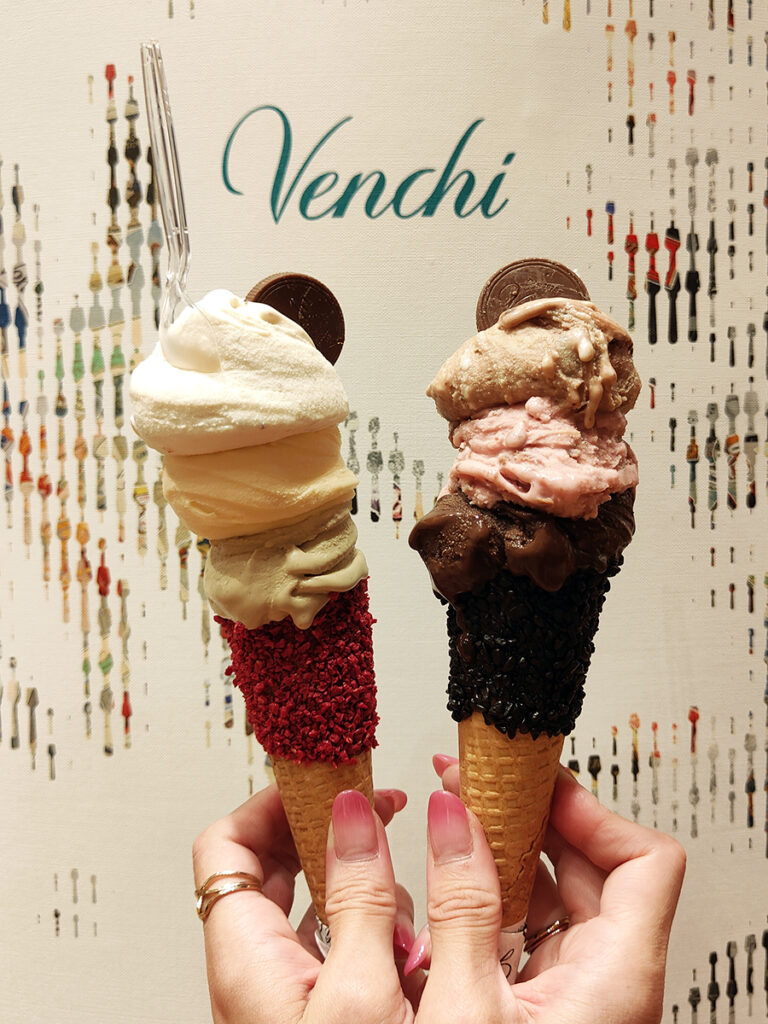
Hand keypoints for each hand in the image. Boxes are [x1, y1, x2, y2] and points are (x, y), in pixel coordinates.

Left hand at [193, 783, 415, 1023]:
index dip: (274, 801)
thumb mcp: (363, 994)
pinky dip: (378, 930)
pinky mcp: (321, 1011)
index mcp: (246, 962)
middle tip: (375, 811)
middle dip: (332, 833)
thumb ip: (365, 898)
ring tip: (407, 899)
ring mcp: (288, 993)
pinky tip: (415, 945)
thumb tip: (357, 812)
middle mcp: (257, 974)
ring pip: (317, 905)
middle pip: (275, 867)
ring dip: (367, 889)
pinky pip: (342, 946)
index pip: (226, 843)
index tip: (325, 780)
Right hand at [411, 759, 684, 1023]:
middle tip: (474, 785)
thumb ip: (460, 906)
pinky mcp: (543, 1001)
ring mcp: (576, 989)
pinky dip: (491, 893)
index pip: (646, 857)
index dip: (591, 808)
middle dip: (528, 815)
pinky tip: (450, 880)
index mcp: (619, 978)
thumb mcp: (468, 1008)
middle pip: (593, 862)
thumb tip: (449, 816)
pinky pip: (528, 924)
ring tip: (454, 819)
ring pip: (556, 891)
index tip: (531, 783)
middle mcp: (608, 979)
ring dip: (503, 850)